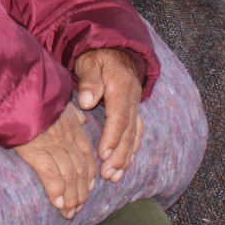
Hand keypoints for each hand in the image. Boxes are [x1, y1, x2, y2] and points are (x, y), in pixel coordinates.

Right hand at [13, 104, 95, 218]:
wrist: (13, 89)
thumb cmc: (32, 94)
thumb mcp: (58, 98)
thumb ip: (72, 111)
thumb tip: (82, 118)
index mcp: (72, 125)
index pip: (87, 154)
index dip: (89, 174)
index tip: (88, 189)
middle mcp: (66, 137)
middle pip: (80, 169)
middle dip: (81, 191)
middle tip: (78, 208)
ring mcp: (52, 144)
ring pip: (69, 176)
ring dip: (71, 197)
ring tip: (69, 212)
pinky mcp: (36, 150)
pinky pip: (51, 175)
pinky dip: (57, 191)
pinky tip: (57, 204)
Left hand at [73, 48, 144, 182]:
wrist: (114, 48)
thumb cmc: (97, 56)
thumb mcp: (90, 62)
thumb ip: (89, 80)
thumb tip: (87, 101)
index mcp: (121, 87)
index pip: (119, 116)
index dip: (112, 137)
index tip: (103, 154)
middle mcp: (132, 98)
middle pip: (129, 131)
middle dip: (119, 155)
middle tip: (108, 173)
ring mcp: (135, 105)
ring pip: (134, 135)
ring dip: (125, 157)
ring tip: (114, 176)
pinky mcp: (134, 110)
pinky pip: (136, 133)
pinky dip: (131, 150)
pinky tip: (124, 165)